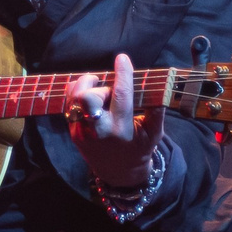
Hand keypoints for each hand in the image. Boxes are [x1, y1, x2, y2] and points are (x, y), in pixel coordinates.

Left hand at [69, 53, 165, 189]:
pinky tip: (91, 96)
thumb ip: (157, 111)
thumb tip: (162, 86)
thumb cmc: (139, 149)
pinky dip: (78, 93)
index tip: (122, 58)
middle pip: (87, 96)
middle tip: (108, 91)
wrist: (118, 173)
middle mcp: (98, 131)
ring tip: (100, 92)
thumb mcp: (154, 133)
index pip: (120, 96)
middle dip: (98, 86)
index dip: (122, 74)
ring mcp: (81, 132)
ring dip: (87, 87)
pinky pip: (69, 103)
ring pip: (74, 97)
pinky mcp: (72, 132)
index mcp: (121, 130)